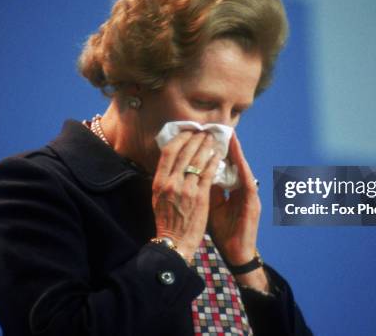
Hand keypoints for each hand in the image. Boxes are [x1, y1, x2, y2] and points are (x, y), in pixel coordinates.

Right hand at [152, 131, 220, 262]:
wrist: (175, 243)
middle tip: (203, 132)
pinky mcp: (200, 196)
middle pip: (184, 152)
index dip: (180, 139)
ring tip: (212, 140)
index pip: (168, 152)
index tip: (187, 132)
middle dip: (195, 139)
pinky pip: (208, 173)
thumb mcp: (158, 198)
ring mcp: (186, 189)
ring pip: (197, 160)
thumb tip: (171, 163)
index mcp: (159, 182)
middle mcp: (171, 183)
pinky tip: (218, 155)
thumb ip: (164, 180)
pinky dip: (213, 162)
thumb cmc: (167, 221)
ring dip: (206, 147)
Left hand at [208, 132, 260, 266]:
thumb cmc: (224, 231)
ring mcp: (250, 197)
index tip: (210, 136)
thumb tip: (194, 172)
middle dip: (229, 147)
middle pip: (236, 164)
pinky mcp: (253, 206)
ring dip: (238, 155)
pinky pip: (248, 185)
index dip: (218, 151)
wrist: (236, 252)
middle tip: (222, 130)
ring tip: (232, 139)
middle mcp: (243, 190)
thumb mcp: (212, 206)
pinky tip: (239, 162)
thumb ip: (207, 189)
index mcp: (232, 190)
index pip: (225, 166)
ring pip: (243, 170)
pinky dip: (244, 173)